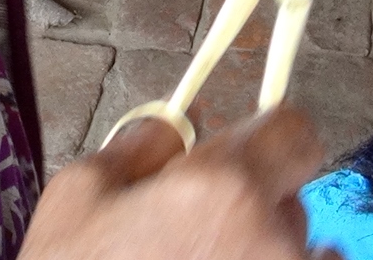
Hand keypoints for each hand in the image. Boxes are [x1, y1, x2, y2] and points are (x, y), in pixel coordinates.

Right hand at [20, 109, 329, 259]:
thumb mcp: (77, 196)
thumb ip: (142, 144)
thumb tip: (181, 124)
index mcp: (223, 189)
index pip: (295, 133)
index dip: (265, 139)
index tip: (242, 156)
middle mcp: (273, 240)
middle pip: (289, 198)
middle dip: (251, 204)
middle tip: (193, 232)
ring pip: (295, 248)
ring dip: (262, 249)